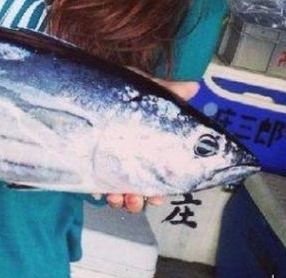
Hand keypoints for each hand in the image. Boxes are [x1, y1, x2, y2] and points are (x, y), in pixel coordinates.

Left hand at [99, 79, 196, 212]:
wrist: (94, 85)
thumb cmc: (126, 92)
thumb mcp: (148, 91)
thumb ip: (170, 92)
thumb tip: (195, 86)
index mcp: (148, 149)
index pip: (157, 176)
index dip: (158, 191)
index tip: (157, 197)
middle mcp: (130, 159)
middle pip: (137, 188)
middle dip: (138, 199)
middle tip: (135, 200)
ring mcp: (110, 162)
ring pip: (118, 190)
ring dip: (120, 199)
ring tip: (117, 198)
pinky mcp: (91, 160)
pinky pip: (95, 181)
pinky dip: (98, 190)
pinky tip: (98, 191)